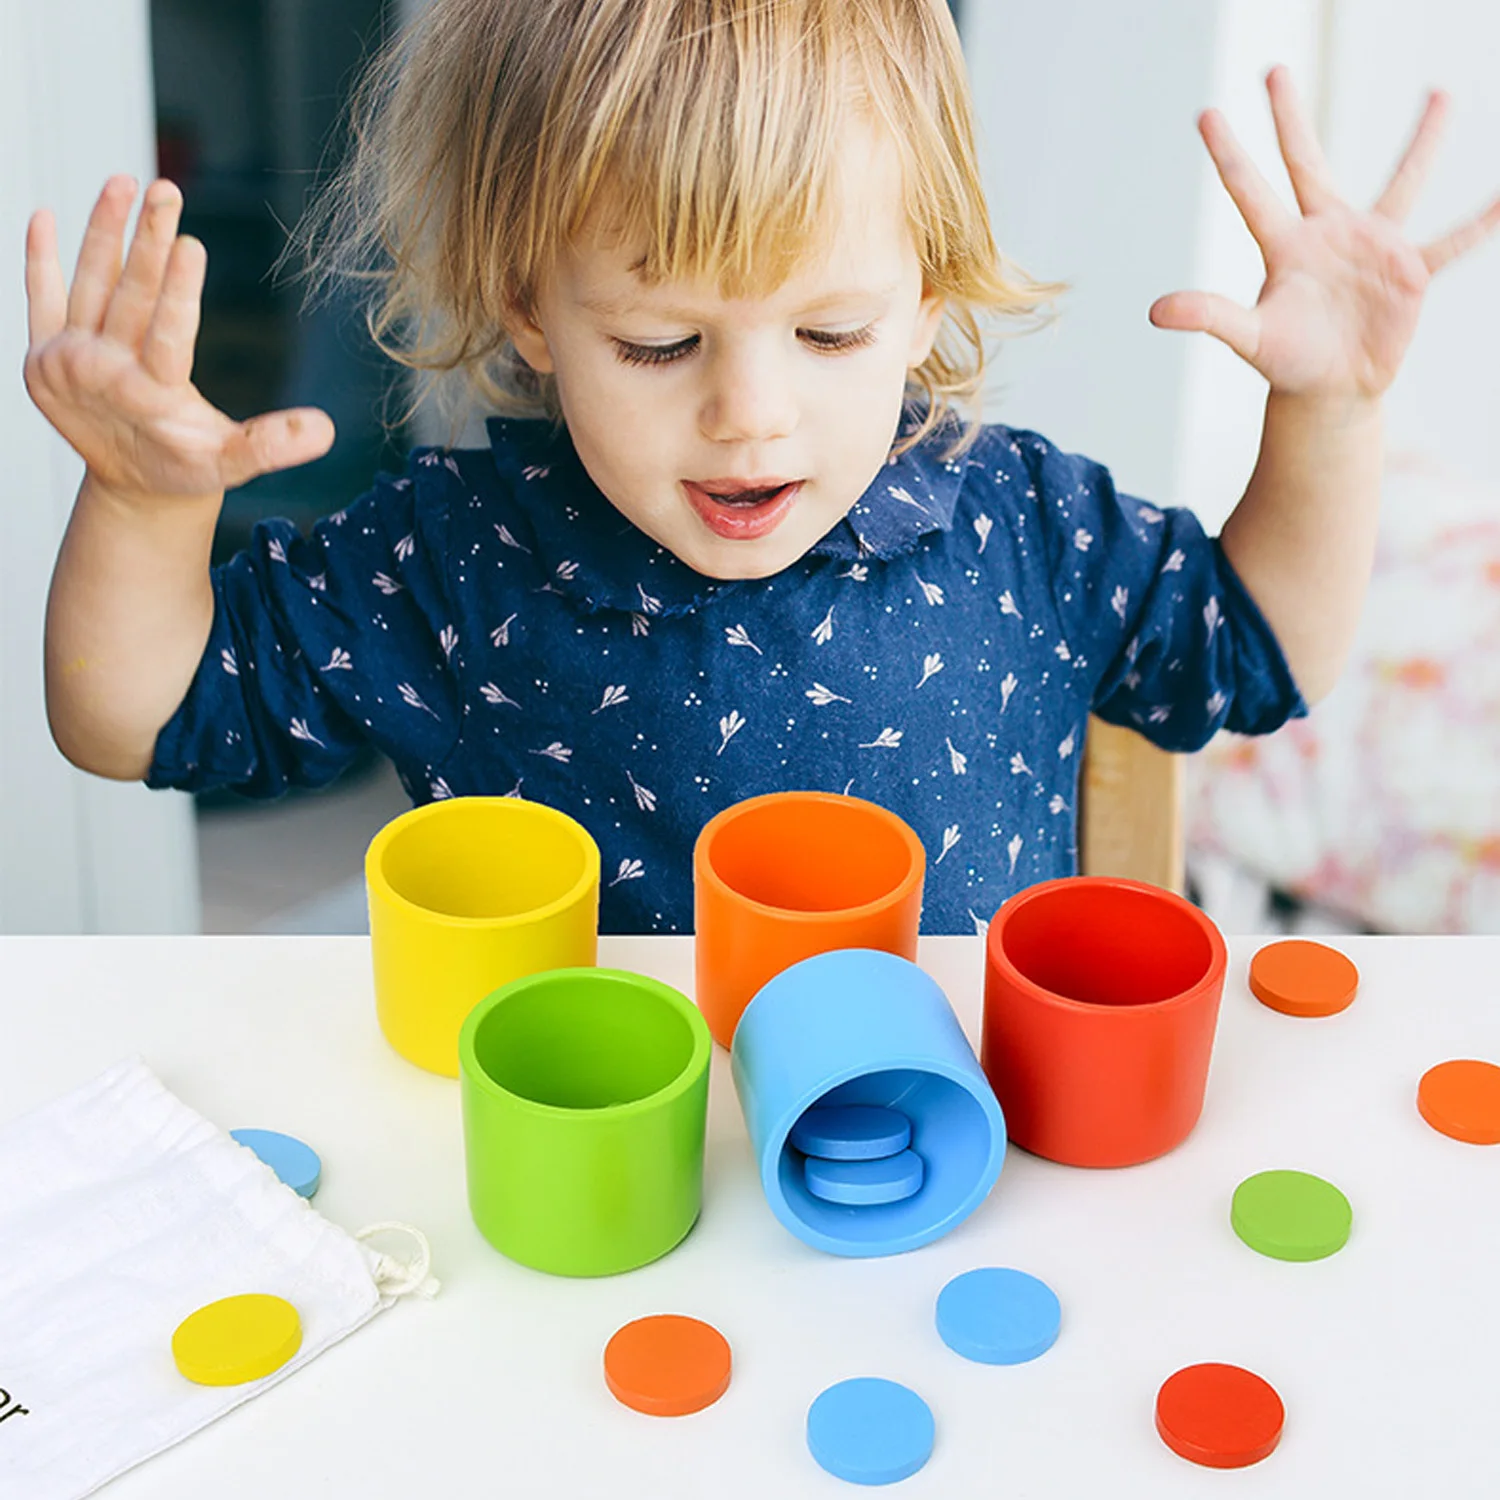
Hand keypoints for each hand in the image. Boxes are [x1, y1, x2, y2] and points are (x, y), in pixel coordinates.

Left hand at [23, 175, 334, 505]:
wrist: (129, 486)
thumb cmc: (187, 466)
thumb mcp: (233, 463)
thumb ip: (273, 444)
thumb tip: (324, 430)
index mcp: (151, 399)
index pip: (167, 336)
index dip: (178, 292)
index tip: (191, 245)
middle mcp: (102, 374)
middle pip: (129, 297)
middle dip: (148, 241)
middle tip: (166, 192)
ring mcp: (68, 360)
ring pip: (88, 284)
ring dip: (103, 231)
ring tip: (124, 183)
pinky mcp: (43, 353)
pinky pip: (40, 297)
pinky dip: (39, 259)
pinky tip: (45, 216)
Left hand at [1150, 67, 1499, 399]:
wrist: (1330, 390)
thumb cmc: (1288, 362)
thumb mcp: (1248, 338)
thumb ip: (1208, 316)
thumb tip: (1154, 311)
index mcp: (1284, 247)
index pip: (1250, 191)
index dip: (1229, 154)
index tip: (1206, 113)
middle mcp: (1326, 233)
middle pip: (1306, 163)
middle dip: (1289, 118)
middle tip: (1275, 69)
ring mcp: (1372, 247)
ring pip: (1401, 183)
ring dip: (1422, 141)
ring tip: (1440, 92)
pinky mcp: (1409, 274)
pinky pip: (1453, 242)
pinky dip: (1482, 222)